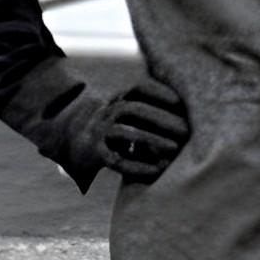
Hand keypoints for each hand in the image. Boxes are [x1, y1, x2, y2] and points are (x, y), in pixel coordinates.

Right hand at [48, 80, 189, 185]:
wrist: (74, 144)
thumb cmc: (113, 127)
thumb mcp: (127, 112)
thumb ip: (148, 109)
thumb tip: (183, 107)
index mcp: (117, 99)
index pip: (138, 89)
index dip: (159, 93)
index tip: (180, 103)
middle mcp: (107, 112)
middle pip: (134, 109)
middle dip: (161, 118)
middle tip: (185, 130)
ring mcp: (100, 132)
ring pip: (126, 132)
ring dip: (152, 139)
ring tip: (174, 147)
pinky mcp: (96, 154)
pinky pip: (118, 160)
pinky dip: (138, 166)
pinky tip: (157, 170)